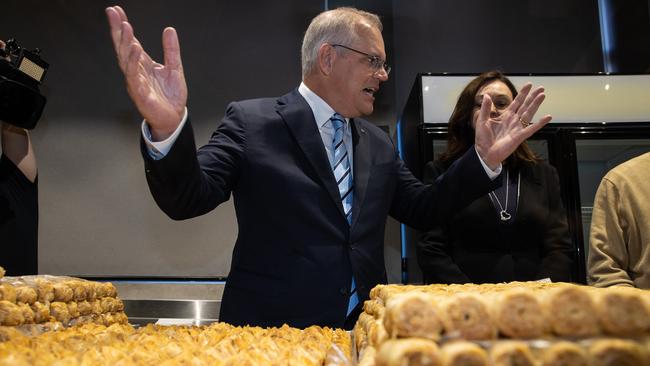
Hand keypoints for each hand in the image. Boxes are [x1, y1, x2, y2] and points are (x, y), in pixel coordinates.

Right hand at [106, 6, 186, 140]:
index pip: (130, 42)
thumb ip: (171, 50)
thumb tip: (169, 30)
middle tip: (113, 13)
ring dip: (125, 43)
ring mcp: (136, 82)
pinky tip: (135, 50)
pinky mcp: (140, 93)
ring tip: (126, 27)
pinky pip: (134, 76)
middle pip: (123, 47)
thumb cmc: (170, 96)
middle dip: (118, 30)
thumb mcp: (174, 68)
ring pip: (126, 60)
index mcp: (142, 64)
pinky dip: (133, 63)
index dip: (123, 26)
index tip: (116, 11)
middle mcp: (136, 71)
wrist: (174, 117)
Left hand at [474, 83, 551, 169]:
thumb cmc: (483, 139)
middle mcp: (513, 121)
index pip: (516, 102)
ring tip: (542, 96)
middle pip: (525, 106)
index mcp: (505, 116)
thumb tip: (487, 95)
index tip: (529, 85)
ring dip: (536, 105)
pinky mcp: (519, 136)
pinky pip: (531, 129)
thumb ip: (486, 108)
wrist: (484, 153)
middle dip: (532, 96)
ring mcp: (517, 128)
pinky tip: (548, 117)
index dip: (522, 93)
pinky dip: (540, 123)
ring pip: (529, 114)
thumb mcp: (482, 121)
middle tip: (541, 88)